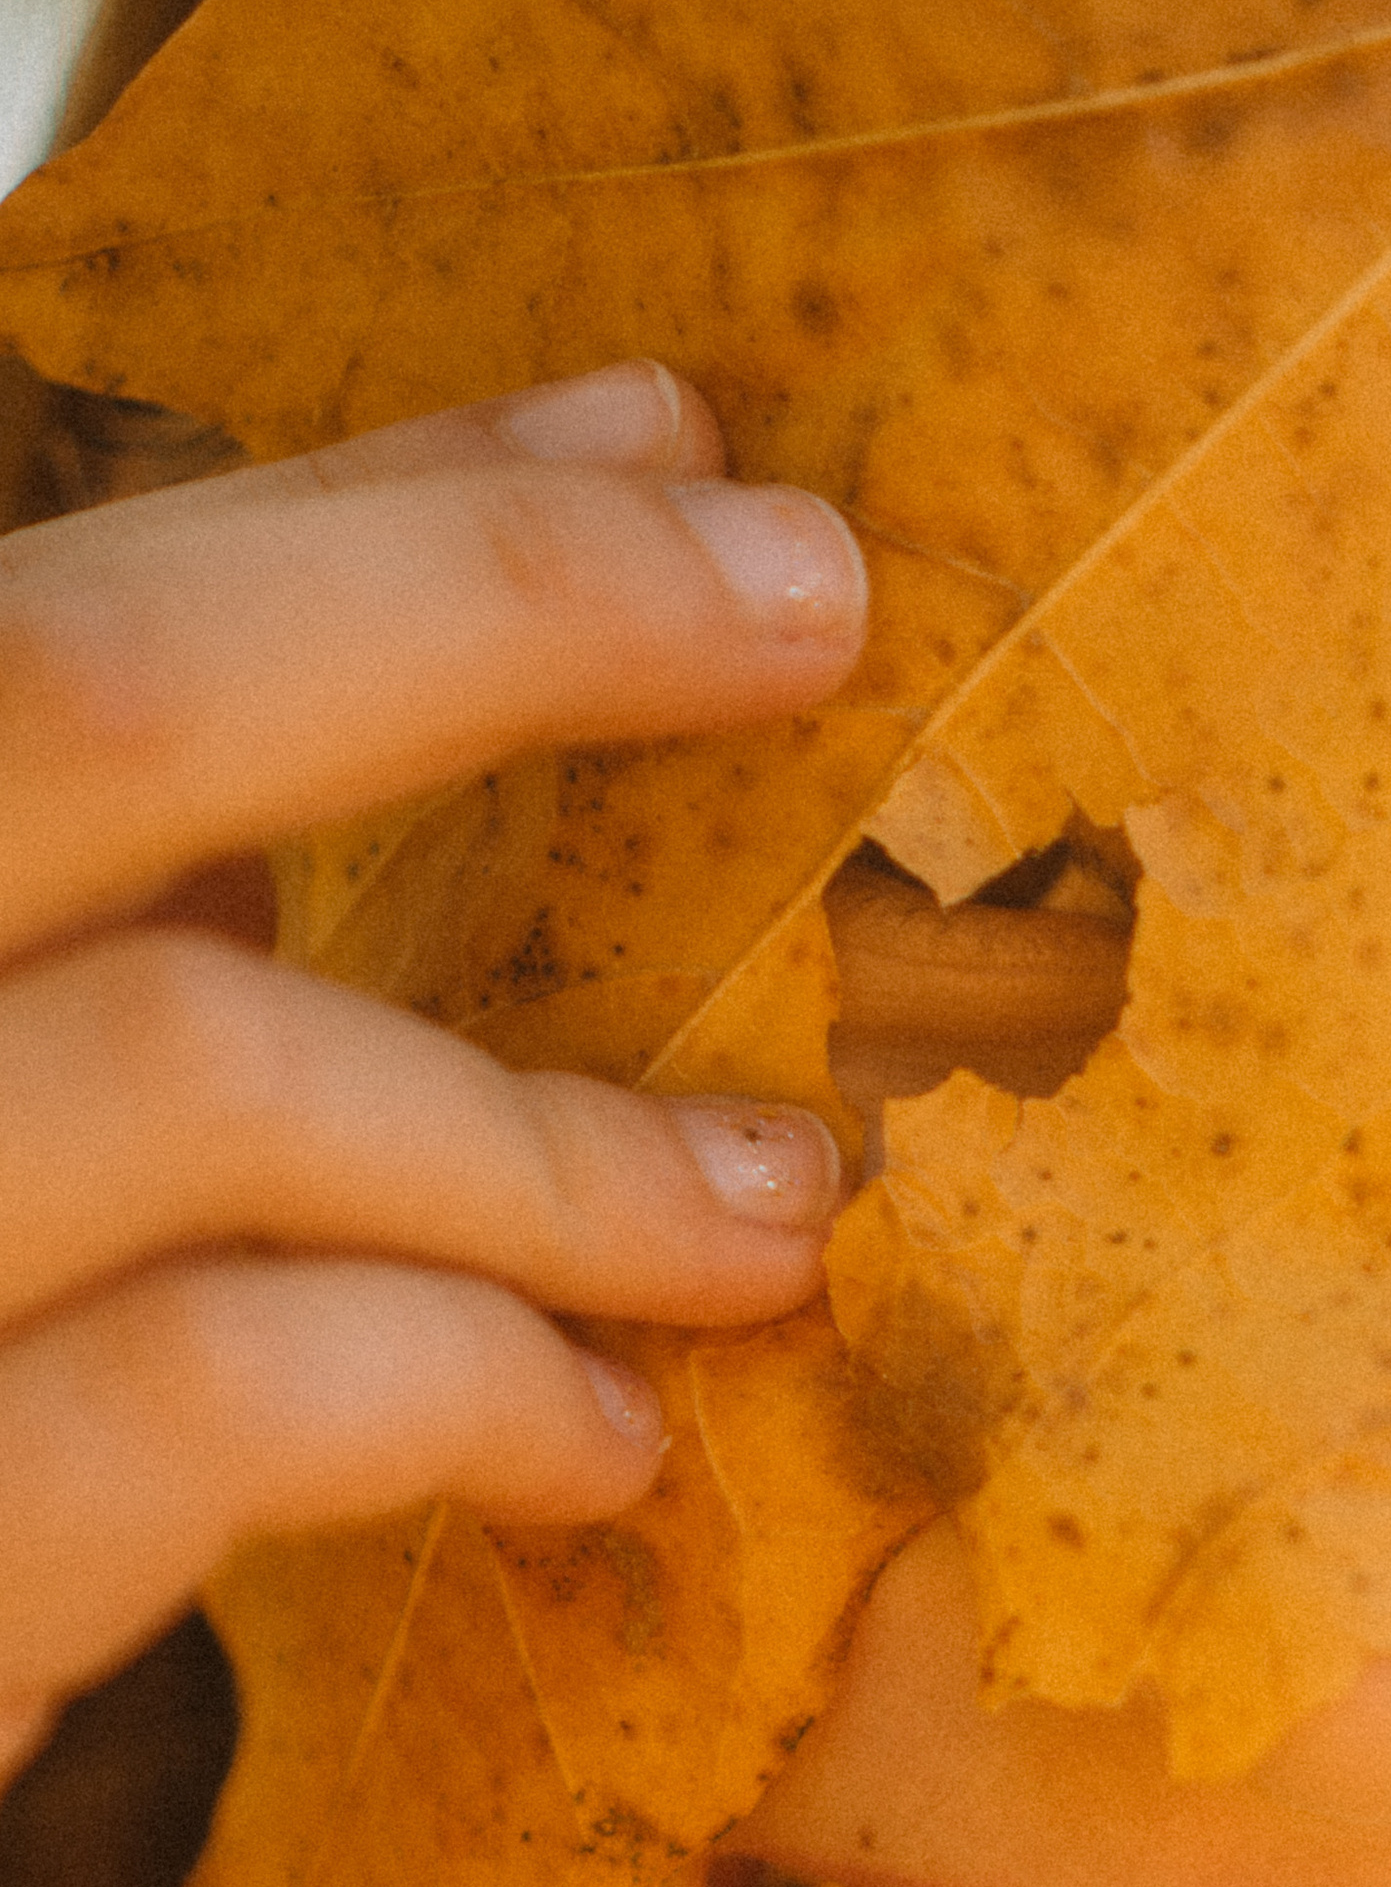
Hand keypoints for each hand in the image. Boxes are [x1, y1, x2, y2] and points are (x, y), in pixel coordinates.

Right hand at [0, 358, 868, 1779]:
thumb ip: (39, 955)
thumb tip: (290, 856)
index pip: (17, 595)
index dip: (340, 494)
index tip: (651, 440)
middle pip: (62, 689)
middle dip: (476, 609)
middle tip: (815, 587)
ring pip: (194, 1061)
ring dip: (545, 1124)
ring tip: (770, 1199)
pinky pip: (214, 1398)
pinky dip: (455, 1388)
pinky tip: (597, 1446)